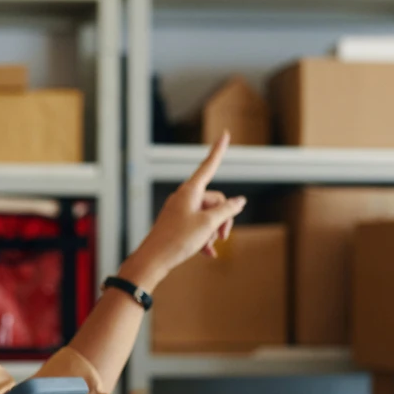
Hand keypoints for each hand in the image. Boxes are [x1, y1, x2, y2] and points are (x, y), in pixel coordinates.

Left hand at [122, 132, 244, 289]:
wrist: (153, 260)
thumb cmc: (178, 240)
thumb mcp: (208, 224)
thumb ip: (227, 210)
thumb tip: (240, 201)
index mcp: (191, 191)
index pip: (209, 165)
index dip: (218, 150)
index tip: (225, 134)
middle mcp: (185, 197)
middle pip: (215, 200)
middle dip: (223, 218)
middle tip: (223, 236)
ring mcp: (180, 210)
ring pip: (208, 216)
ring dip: (213, 231)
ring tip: (209, 247)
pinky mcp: (178, 224)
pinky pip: (198, 227)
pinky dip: (205, 239)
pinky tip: (208, 254)